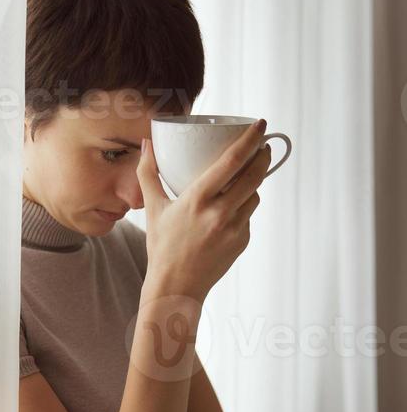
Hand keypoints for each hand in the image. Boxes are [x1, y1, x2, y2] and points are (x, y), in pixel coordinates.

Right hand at [137, 120, 272, 303]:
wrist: (176, 287)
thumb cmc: (162, 247)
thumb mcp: (152, 208)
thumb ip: (148, 173)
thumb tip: (148, 143)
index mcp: (197, 200)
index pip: (232, 162)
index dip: (250, 140)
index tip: (260, 124)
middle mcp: (219, 213)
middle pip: (254, 175)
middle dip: (262, 155)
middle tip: (263, 144)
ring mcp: (234, 229)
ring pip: (254, 194)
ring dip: (253, 182)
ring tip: (245, 176)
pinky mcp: (242, 241)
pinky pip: (248, 215)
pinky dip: (242, 207)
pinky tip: (230, 208)